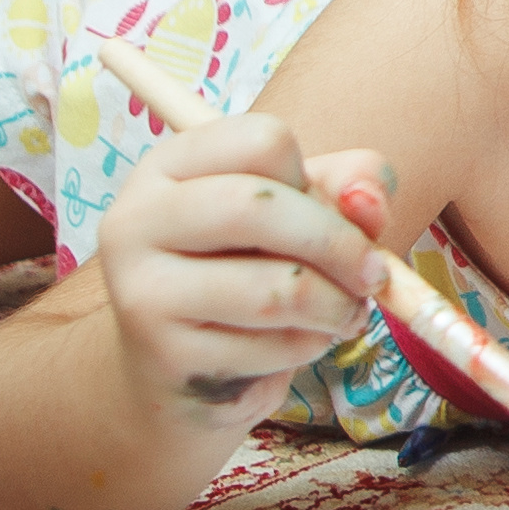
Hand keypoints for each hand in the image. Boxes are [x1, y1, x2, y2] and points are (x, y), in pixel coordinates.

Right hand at [89, 108, 390, 428]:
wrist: (183, 369)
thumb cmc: (249, 270)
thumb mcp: (302, 210)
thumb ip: (350, 185)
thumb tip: (367, 203)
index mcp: (168, 166)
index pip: (263, 140)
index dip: (316, 180)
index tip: (325, 212)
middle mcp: (137, 220)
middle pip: (262, 207)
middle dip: (341, 245)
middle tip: (371, 274)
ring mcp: (141, 291)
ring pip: (278, 288)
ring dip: (338, 306)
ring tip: (343, 313)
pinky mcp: (165, 356)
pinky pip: (275, 345)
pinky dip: (312, 346)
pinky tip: (299, 343)